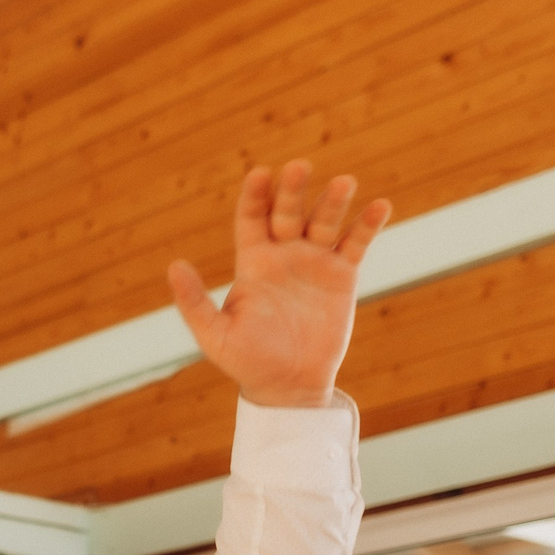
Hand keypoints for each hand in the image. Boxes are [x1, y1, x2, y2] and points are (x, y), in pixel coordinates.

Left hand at [170, 161, 390, 408]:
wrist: (288, 387)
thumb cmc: (247, 362)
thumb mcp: (215, 335)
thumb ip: (193, 302)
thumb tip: (173, 266)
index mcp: (252, 262)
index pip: (251, 218)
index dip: (255, 196)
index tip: (260, 174)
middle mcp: (283, 254)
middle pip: (288, 212)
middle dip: (293, 191)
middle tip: (299, 167)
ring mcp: (314, 261)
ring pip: (324, 221)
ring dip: (333, 201)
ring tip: (344, 182)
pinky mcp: (342, 275)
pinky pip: (355, 243)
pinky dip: (367, 225)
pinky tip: (381, 206)